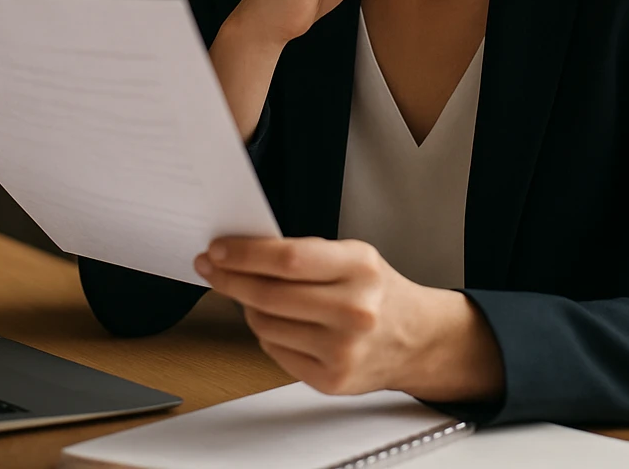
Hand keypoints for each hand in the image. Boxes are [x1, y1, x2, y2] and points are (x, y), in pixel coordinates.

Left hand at [194, 237, 504, 402]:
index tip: (218, 250)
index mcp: (360, 268)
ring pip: (265, 324)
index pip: (288, 259)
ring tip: (255, 297)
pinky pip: (275, 350)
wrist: (416, 339)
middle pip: (269, 294)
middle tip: (212, 268)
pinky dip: (268, 334)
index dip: (245, 254)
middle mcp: (354, 310)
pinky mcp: (331, 379)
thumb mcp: (354, 258)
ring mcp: (342, 349)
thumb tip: (243, 252)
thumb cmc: (378, 293)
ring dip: (248, 307)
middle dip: (230, 279)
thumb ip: (305, 255)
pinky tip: (281, 324)